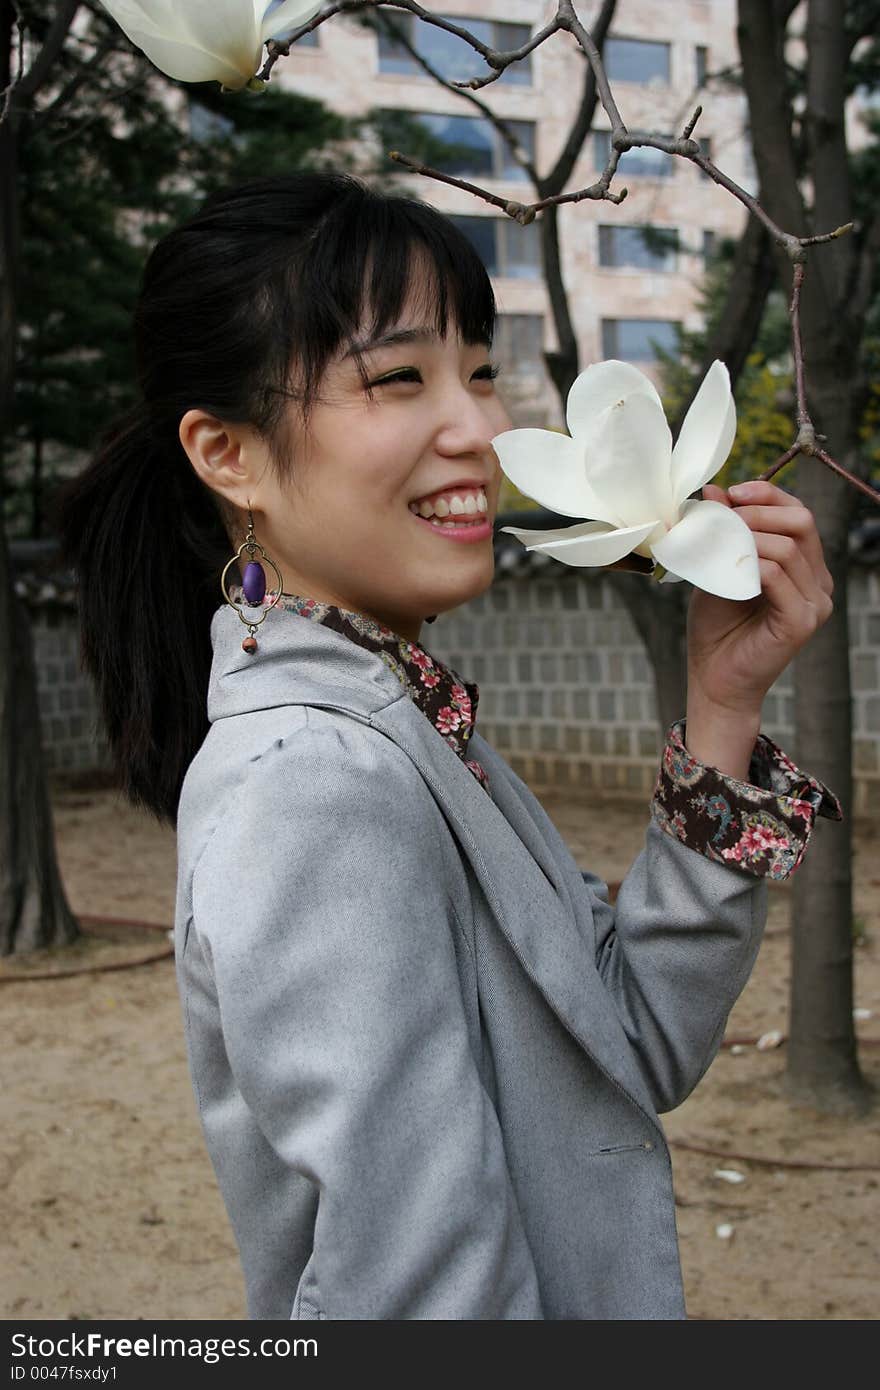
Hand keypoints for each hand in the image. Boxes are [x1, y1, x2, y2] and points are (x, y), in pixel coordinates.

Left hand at [686, 479, 833, 718]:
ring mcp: (816, 603)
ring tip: (716, 542)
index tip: (730, 492)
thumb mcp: (716, 569)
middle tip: (723, 516)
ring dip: (748, 537)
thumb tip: (714, 490)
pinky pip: (779, 577)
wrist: (714, 680)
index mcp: (804, 567)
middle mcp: (818, 582)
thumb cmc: (717, 629)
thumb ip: (720, 533)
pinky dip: (750, 564)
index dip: (767, 495)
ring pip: (790, 547)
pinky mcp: (803, 622)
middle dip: (759, 511)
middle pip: (802, 522)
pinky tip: (726, 568)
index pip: (797, 513)